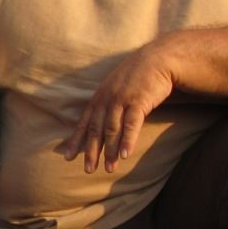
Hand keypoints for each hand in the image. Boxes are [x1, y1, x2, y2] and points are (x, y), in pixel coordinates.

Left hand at [58, 42, 175, 172]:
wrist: (159, 58)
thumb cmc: (138, 75)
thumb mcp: (116, 86)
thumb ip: (107, 102)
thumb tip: (100, 122)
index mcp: (100, 97)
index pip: (85, 123)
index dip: (76, 141)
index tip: (68, 158)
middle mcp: (107, 99)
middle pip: (97, 129)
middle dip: (92, 151)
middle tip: (89, 169)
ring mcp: (122, 99)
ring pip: (113, 129)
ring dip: (110, 150)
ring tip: (109, 167)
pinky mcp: (139, 101)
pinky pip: (131, 124)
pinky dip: (128, 140)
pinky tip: (125, 154)